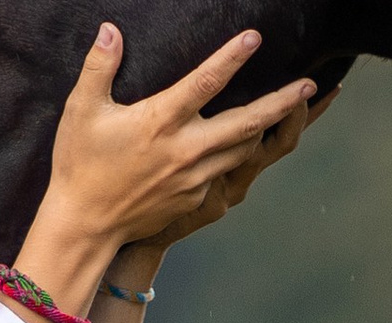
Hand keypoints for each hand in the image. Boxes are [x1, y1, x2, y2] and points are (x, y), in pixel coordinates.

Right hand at [30, 26, 315, 262]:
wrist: (86, 224)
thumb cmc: (80, 164)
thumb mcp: (82, 110)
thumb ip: (100, 67)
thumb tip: (111, 30)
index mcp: (161, 121)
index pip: (206, 82)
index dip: (232, 57)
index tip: (255, 38)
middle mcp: (186, 150)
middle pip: (248, 122)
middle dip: (284, 103)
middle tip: (311, 85)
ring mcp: (195, 178)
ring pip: (245, 149)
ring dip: (269, 127)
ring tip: (291, 110)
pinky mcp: (195, 198)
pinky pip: (227, 172)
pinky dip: (242, 154)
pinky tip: (251, 142)